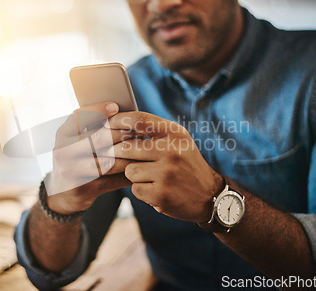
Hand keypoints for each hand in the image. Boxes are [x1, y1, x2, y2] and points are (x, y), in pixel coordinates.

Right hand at [47, 102, 134, 214]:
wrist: (62, 192)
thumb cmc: (77, 159)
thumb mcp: (76, 141)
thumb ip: (93, 128)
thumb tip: (123, 112)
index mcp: (62, 135)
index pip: (78, 117)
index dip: (98, 110)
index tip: (116, 107)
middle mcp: (62, 151)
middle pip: (98, 139)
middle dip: (123, 134)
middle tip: (140, 132)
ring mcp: (70, 171)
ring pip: (108, 162)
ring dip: (129, 156)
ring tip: (144, 151)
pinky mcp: (81, 189)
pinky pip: (111, 180)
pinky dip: (127, 175)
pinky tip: (139, 169)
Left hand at [103, 111, 222, 221]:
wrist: (209, 196)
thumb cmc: (186, 165)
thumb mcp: (178, 141)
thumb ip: (154, 131)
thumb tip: (117, 120)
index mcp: (175, 134)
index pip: (140, 119)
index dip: (118, 120)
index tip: (106, 124)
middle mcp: (172, 151)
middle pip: (127, 147)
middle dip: (118, 153)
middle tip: (118, 156)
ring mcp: (166, 174)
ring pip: (129, 170)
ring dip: (134, 175)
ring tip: (150, 177)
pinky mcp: (161, 194)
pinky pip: (135, 189)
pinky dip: (141, 190)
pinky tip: (155, 189)